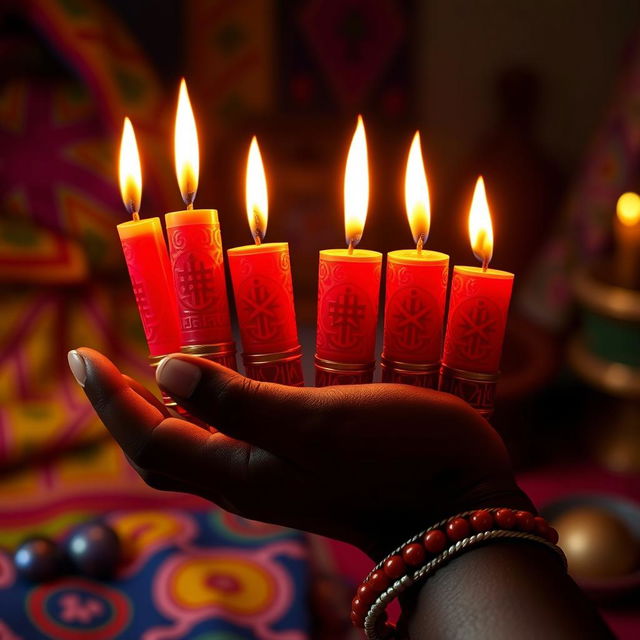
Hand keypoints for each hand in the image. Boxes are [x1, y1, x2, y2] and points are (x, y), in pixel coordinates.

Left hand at [68, 348, 532, 558]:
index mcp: (238, 473)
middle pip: (171, 434)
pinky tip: (252, 342)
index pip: (148, 439)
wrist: (457, 493)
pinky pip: (257, 408)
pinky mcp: (311, 442)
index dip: (110, 400)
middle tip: (128, 342)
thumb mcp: (310, 423)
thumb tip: (164, 366)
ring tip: (183, 328)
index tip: (83, 355)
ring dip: (191, 377)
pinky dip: (241, 376)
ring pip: (214, 418)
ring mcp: (281, 456)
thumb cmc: (390, 457)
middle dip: (139, 393)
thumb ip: (235, 400)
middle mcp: (250, 469)